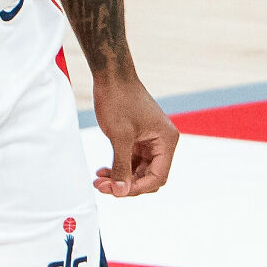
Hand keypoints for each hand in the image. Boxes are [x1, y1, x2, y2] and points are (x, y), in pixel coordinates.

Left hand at [92, 75, 178, 196]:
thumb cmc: (118, 99)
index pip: (157, 176)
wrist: (110, 74)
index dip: (137, 188)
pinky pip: (131, 160)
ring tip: (99, 181)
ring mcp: (150, 140)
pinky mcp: (137, 138)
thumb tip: (121, 192)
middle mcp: (162, 142)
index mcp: (166, 141)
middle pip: (148, 176)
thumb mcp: (120, 136)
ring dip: (120, 177)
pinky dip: (118, 167)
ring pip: (138, 170)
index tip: (116, 192)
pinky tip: (103, 171)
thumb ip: (122, 165)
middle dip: (126, 184)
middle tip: (102, 187)